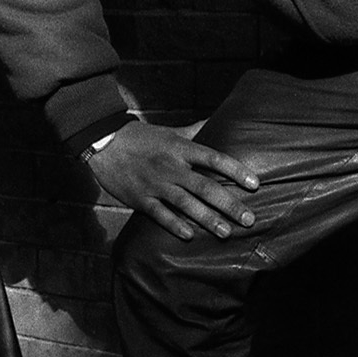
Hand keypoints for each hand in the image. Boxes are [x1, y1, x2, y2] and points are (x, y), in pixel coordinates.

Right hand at [87, 120, 259, 241]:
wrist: (103, 143)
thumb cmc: (139, 138)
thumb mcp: (168, 132)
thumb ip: (193, 130)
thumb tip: (216, 120)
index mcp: (180, 148)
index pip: (214, 158)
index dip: (236, 171)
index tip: (254, 184)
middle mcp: (170, 167)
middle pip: (205, 186)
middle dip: (229, 204)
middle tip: (249, 219)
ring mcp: (155, 184)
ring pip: (186, 204)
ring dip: (208, 219)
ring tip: (226, 232)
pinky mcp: (140, 199)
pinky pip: (160, 214)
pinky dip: (174, 225)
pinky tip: (190, 235)